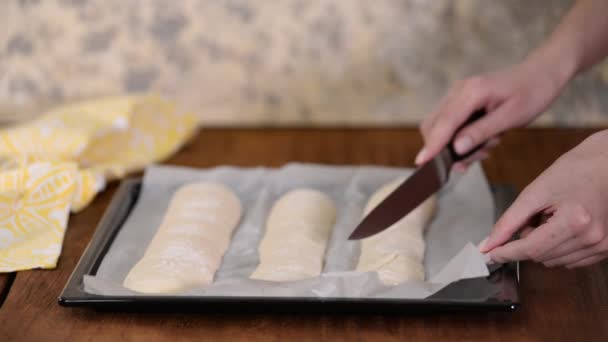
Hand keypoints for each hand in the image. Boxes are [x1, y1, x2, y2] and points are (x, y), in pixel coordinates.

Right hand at [416, 59, 570, 169]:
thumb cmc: (532, 93)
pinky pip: (450, 125)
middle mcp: (458, 91)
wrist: (541, 74)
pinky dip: (461, 139)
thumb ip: (482, 131)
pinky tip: (483, 143)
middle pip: (434, 125)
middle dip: (447, 148)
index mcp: (472, 91)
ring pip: (440, 127)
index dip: (433, 144)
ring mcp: (457, 95)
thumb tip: (456, 148)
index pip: (444, 123)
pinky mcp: (460, 102)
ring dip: (457, 145)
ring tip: (487, 147)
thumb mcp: (512, 116)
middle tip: (473, 160)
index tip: (421, 163)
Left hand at [481, 130, 607, 267]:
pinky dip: (558, 249)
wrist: (606, 164)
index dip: (506, 253)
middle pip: (541, 257)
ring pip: (554, 261)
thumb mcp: (535, 192)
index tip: (488, 254)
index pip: (530, 249)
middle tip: (533, 217)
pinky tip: (562, 228)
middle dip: (526, 242)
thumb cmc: (573, 171)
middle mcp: (591, 238)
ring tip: (551, 219)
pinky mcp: (606, 248)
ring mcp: (602, 245)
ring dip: (542, 246)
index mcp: (574, 222)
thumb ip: (509, 221)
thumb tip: (488, 244)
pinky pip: (570, 261)